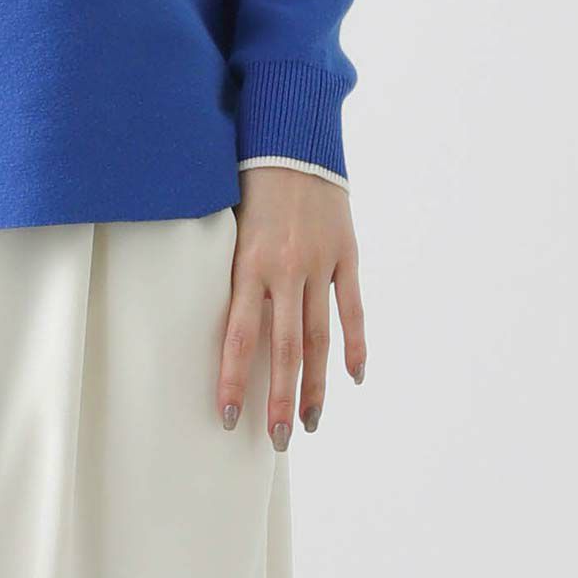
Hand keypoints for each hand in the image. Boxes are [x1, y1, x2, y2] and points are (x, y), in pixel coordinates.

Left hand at [217, 166, 365, 447]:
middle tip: (277, 440)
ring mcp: (319, 263)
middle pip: (284, 348)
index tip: (229, 416)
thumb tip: (223, 315)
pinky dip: (355, 344)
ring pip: (319, 337)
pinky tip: (354, 376)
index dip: (234, 378)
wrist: (293, 137)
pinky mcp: (346, 254)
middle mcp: (285, 269)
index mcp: (249, 262)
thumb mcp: (230, 221)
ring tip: (311, 422)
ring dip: (316, 384)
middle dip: (280, 399)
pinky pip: (351, 308)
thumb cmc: (249, 178)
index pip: (240, 335)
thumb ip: (233, 267)